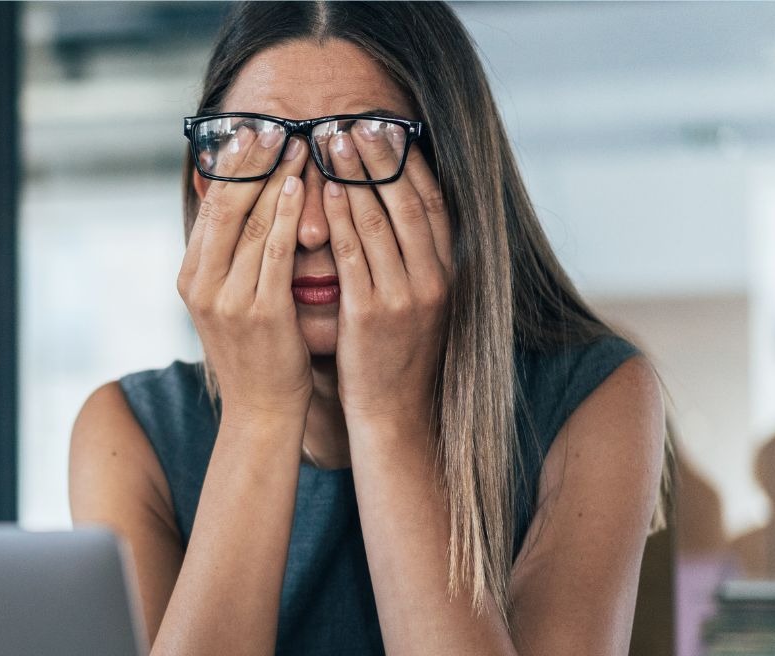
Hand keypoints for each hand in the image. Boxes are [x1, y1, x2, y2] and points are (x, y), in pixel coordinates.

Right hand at [177, 128, 312, 420]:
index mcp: (190, 277)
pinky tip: (301, 187)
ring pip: (253, 223)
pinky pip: (275, 251)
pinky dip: (288, 215)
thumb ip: (229, 257)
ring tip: (298, 145)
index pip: (210, 208)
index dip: (231, 166)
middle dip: (252, 162)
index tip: (252, 132)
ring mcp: (229, 299)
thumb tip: (239, 205)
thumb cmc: (255, 352)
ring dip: (277, 178)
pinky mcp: (261, 311)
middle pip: (226, 207)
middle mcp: (202, 285)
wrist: (262, 410)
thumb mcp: (229, 300)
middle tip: (276, 125)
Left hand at [322, 122, 453, 426]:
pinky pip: (355, 255)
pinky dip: (342, 219)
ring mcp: (406, 296)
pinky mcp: (373, 314)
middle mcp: (434, 279)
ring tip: (332, 140)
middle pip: (407, 202)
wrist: (395, 416)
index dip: (410, 162)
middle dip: (379, 157)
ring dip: (355, 175)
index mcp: (448, 273)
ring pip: (380, 221)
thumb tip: (394, 214)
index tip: (389, 128)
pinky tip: (326, 190)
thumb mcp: (417, 304)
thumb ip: (410, 261)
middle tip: (355, 121)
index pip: (432, 203)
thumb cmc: (396, 358)